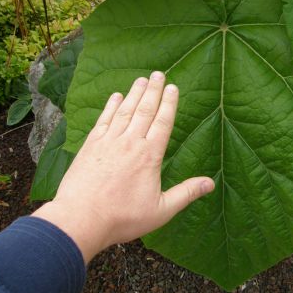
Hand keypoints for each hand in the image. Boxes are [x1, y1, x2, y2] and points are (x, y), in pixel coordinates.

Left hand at [32, 72, 214, 262]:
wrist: (81, 219)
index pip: (163, 122)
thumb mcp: (162, 210)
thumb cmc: (123, 217)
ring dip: (134, 93)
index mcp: (150, 155)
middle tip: (159, 73)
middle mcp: (130, 142)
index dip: (169, 103)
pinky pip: (104, 120)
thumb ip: (187, 193)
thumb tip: (211, 183)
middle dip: (154, 90)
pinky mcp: (91, 146)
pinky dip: (110, 106)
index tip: (173, 87)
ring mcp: (109, 142)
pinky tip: (115, 96)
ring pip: (125, 111)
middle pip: (145, 110)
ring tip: (142, 79)